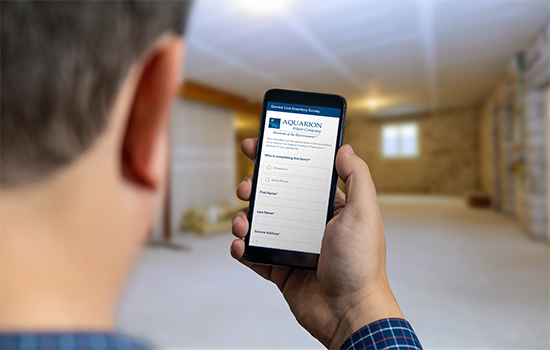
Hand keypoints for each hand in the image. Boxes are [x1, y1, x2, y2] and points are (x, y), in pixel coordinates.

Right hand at [231, 139, 403, 348]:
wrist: (349, 313)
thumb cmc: (361, 264)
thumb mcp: (364, 213)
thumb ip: (357, 177)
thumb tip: (344, 149)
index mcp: (329, 208)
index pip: (300, 175)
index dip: (278, 158)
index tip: (258, 146)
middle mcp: (310, 224)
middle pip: (274, 196)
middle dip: (254, 188)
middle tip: (245, 187)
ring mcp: (294, 246)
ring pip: (260, 224)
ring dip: (244, 219)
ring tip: (241, 223)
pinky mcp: (281, 269)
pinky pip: (255, 255)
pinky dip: (242, 249)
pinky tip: (240, 245)